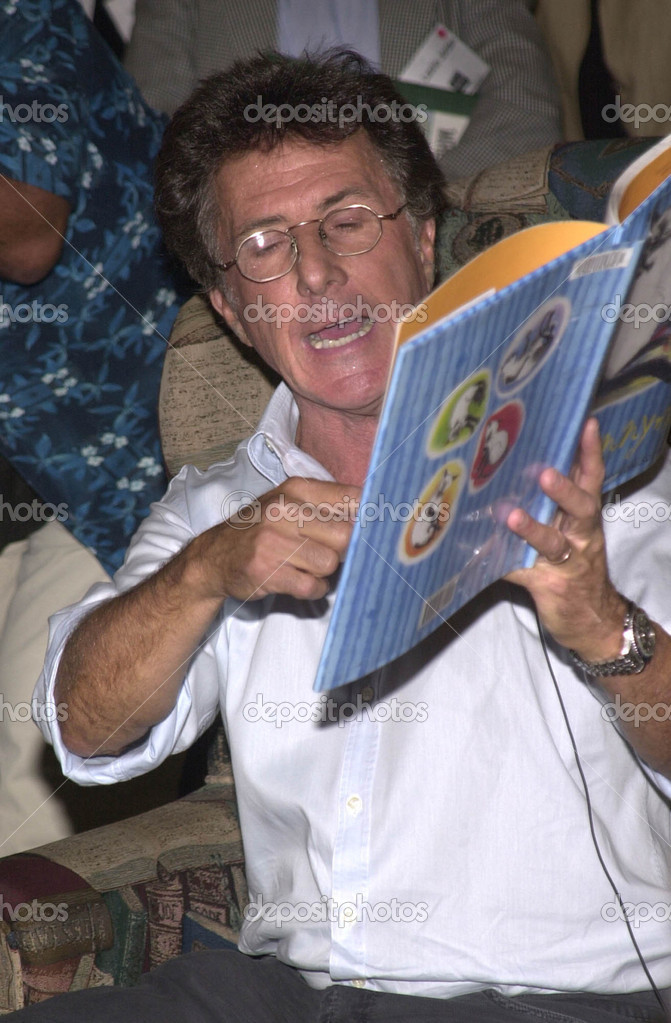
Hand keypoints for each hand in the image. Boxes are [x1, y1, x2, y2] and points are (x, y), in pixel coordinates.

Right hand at [193, 477, 358, 602]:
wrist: (214, 556)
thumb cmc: (261, 529)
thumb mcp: (289, 502)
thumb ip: (328, 505)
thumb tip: (373, 515)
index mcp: (296, 489)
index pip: (352, 497)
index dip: (366, 517)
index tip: (368, 529)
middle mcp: (284, 511)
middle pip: (345, 536)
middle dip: (341, 550)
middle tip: (325, 551)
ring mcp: (273, 542)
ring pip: (329, 564)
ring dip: (323, 572)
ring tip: (305, 566)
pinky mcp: (267, 571)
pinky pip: (312, 587)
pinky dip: (312, 589)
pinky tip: (298, 580)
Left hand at [505, 418, 625, 658]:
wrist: (593, 620)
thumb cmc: (577, 567)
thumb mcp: (574, 532)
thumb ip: (557, 504)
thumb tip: (524, 468)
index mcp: (585, 519)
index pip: (592, 480)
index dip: (590, 453)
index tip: (585, 424)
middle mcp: (581, 538)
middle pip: (581, 509)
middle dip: (565, 490)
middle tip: (545, 473)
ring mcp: (567, 564)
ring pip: (554, 544)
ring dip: (533, 529)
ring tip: (512, 516)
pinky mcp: (548, 586)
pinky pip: (522, 572)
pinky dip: (502, 562)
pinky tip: (480, 554)